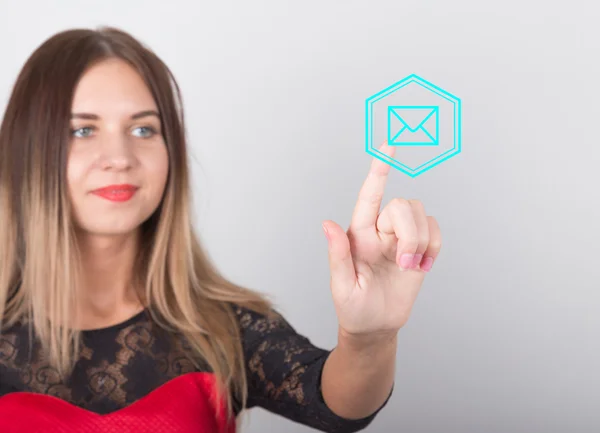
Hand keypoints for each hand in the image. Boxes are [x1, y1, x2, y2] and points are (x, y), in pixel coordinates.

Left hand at [322, 141, 441, 340]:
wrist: (377, 327)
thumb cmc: (354, 309)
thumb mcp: (342, 286)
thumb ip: (338, 254)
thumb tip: (327, 224)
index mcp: (358, 235)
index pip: (368, 196)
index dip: (379, 171)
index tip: (388, 146)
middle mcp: (379, 231)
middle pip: (403, 206)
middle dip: (410, 233)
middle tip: (403, 263)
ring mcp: (400, 238)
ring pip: (421, 214)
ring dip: (422, 241)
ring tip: (410, 266)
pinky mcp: (419, 249)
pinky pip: (436, 230)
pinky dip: (434, 245)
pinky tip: (422, 264)